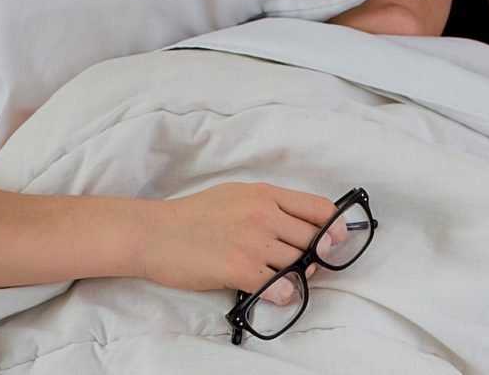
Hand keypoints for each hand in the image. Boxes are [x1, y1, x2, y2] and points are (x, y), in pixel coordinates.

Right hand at [138, 182, 336, 296]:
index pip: (319, 208)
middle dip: (316, 256)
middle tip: (304, 264)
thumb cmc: (192, 216)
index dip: (335, 227)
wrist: (153, 233)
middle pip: (314, 240)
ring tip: (282, 277)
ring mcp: (252, 242)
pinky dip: (283, 293)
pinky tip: (272, 291)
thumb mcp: (236, 195)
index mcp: (264, 194)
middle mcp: (263, 214)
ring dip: (298, 276)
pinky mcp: (239, 269)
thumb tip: (302, 225)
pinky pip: (280, 286)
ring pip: (299, 264)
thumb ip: (270, 206)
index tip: (336, 240)